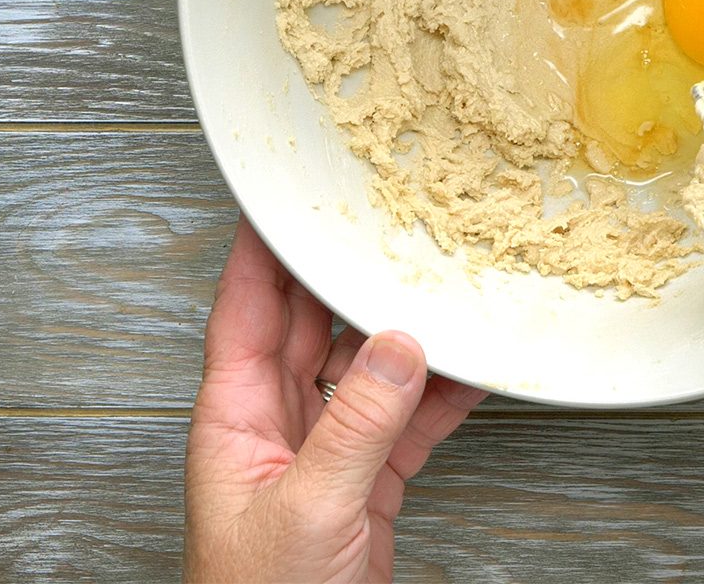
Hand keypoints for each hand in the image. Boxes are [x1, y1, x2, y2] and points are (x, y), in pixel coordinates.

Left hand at [185, 216, 485, 582]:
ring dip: (400, 332)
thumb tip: (398, 348)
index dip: (259, 250)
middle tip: (375, 219)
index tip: (279, 195)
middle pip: (306, 327)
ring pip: (363, 369)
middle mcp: (273, 425)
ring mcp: (321, 454)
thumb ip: (355, 426)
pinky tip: (471, 367)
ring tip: (438, 283)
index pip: (242, 310)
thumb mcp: (308, 508)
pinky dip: (440, 395)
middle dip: (338, 274)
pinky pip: (405, 421)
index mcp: (233, 419)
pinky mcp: (363, 485)